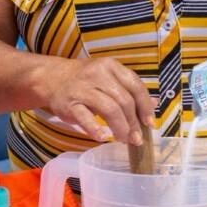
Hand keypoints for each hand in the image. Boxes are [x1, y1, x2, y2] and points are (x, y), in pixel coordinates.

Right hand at [40, 57, 154, 143]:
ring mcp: (82, 88)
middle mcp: (98, 74)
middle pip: (124, 100)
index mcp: (111, 66)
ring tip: (122, 139)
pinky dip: (95, 129)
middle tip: (135, 138)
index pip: (135, 86)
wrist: (52, 78)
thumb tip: (154, 104)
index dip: (145, 107)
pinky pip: (85, 118)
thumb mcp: (108, 77)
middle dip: (133, 123)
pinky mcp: (69, 103)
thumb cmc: (85, 80)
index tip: (149, 123)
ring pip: (109, 109)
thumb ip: (129, 89)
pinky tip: (102, 137)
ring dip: (120, 128)